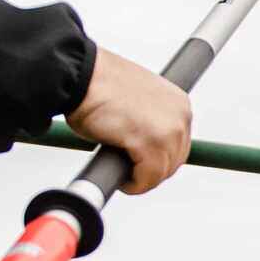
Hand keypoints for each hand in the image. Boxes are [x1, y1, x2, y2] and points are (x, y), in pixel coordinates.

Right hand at [67, 47, 191, 194]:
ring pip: (161, 172)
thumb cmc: (97, 87)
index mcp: (179, 103)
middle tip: (130, 173)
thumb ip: (148, 120)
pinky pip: (148, 179)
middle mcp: (180, 115)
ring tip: (124, 177)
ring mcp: (168, 130)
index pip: (179, 144)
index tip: (141, 163)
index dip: (159, 158)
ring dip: (142, 180)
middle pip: (174, 160)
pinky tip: (122, 182)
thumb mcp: (135, 101)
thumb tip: (145, 147)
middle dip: (152, 171)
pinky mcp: (150, 143)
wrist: (79, 75)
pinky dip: (135, 186)